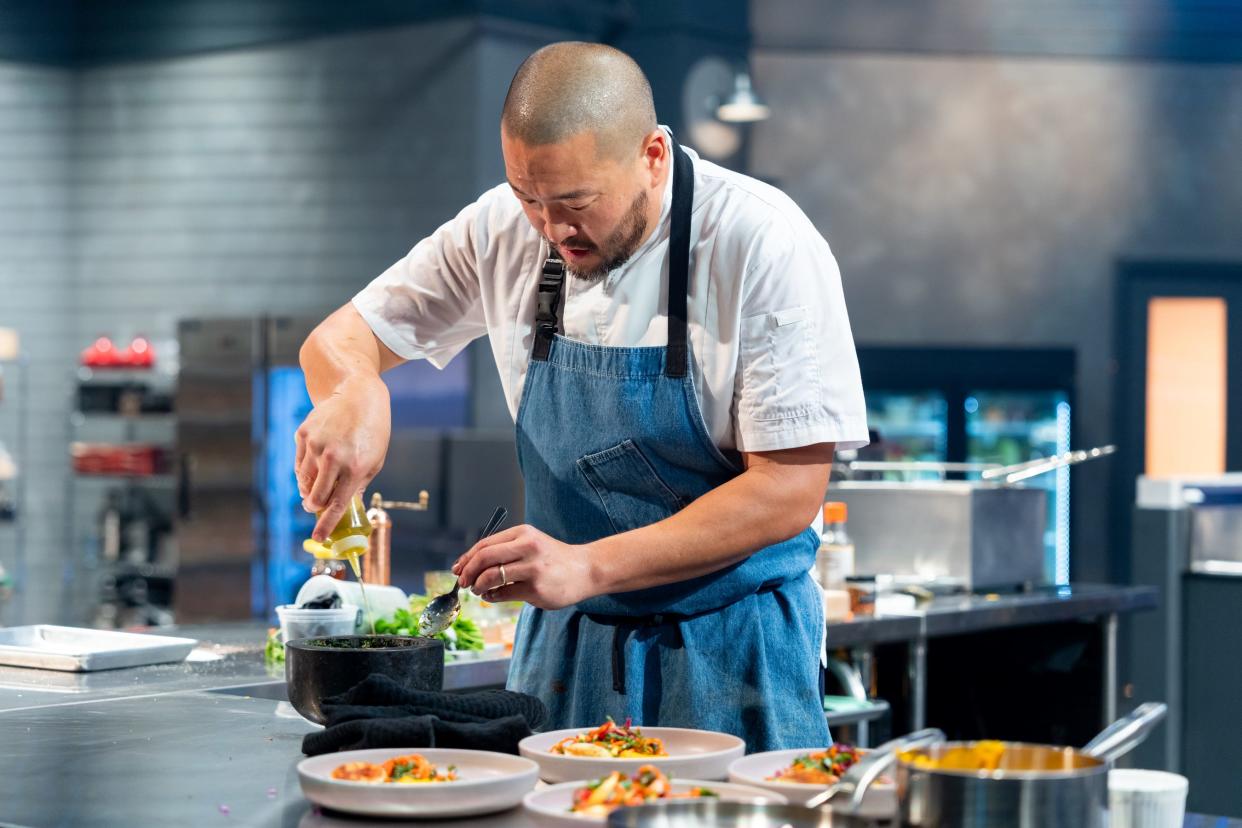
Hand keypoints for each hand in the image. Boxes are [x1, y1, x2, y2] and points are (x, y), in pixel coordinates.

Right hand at [295, 375, 391, 540]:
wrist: (358, 394)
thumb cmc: (372, 430)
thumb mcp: (375, 460)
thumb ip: (358, 484)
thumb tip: (343, 507)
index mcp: (355, 467)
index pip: (336, 504)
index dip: (326, 524)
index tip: (319, 537)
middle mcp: (333, 457)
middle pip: (315, 496)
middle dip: (314, 506)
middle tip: (315, 506)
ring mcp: (315, 445)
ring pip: (303, 481)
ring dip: (309, 488)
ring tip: (318, 481)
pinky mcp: (303, 434)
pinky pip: (299, 463)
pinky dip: (305, 469)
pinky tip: (316, 463)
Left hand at [451, 524, 596, 609]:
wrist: (586, 570)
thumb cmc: (553, 558)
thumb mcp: (530, 544)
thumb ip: (504, 550)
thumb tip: (468, 565)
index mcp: (523, 533)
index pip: (485, 544)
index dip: (466, 558)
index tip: (457, 569)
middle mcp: (527, 547)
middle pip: (484, 558)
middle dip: (468, 572)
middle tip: (463, 583)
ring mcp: (533, 568)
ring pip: (492, 577)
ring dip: (478, 586)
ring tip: (478, 591)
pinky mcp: (536, 588)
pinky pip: (504, 594)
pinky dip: (491, 597)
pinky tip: (491, 597)